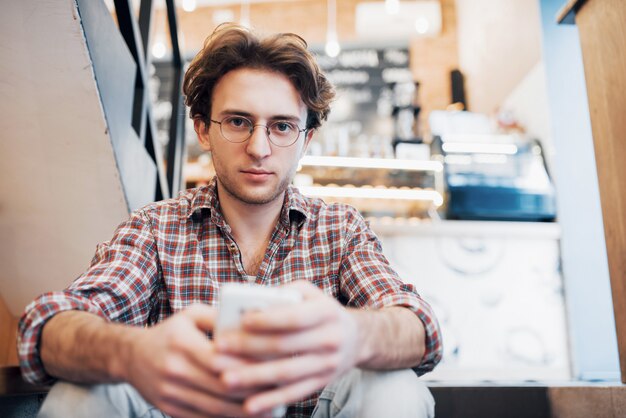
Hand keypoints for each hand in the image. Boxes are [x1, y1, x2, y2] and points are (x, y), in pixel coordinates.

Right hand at [124, 304, 269, 417]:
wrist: (132, 357)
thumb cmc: (171, 332)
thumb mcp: (191, 315)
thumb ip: (219, 317)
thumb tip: (252, 323)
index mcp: (182, 343)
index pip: (220, 359)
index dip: (247, 366)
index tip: (272, 366)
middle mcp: (174, 369)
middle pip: (221, 387)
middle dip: (252, 391)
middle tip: (279, 391)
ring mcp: (171, 393)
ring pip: (215, 408)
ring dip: (245, 412)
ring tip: (271, 409)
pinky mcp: (170, 409)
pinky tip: (247, 417)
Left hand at [214, 281, 363, 414]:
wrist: (355, 339)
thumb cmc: (319, 311)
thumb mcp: (309, 293)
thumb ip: (283, 294)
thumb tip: (249, 303)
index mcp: (326, 312)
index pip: (294, 317)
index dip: (268, 320)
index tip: (242, 321)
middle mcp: (330, 338)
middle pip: (285, 346)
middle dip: (249, 348)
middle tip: (220, 348)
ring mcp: (327, 364)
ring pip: (286, 373)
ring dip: (254, 378)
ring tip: (225, 379)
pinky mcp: (321, 383)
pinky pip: (293, 393)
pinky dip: (270, 400)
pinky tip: (248, 406)